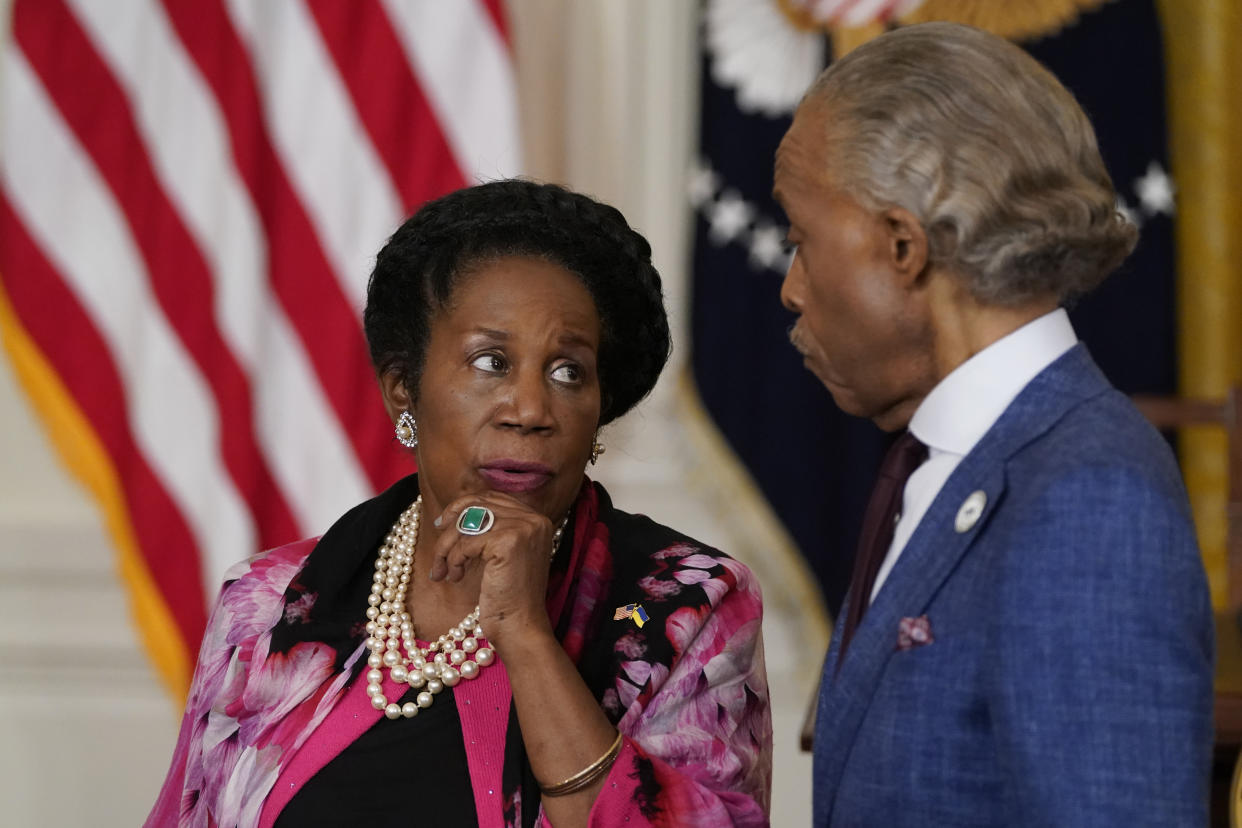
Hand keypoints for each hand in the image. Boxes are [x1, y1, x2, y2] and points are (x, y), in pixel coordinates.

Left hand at [428, 493, 560, 650]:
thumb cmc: (510, 598)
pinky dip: (454, 559)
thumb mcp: (504, 555)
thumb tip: (458, 509)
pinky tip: (455, 576)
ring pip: (468, 523)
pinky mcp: (509, 541)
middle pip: (478, 505)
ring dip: (448, 546)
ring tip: (444, 570)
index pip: (492, 497)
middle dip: (451, 523)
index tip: (444, 523)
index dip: (463, 507)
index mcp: (537, 519)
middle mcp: (534, 519)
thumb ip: (493, 529)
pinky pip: (467, 542)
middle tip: (437, 541)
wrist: (520, 627)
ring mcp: (524, 527)